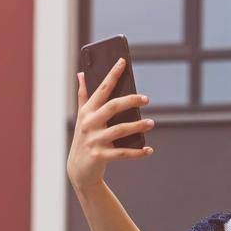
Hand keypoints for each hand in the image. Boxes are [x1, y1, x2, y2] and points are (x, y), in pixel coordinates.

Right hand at [67, 57, 154, 195]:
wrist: (79, 169)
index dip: (112, 74)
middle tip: (146, 98)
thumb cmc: (84, 138)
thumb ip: (83, 95)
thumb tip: (81, 73)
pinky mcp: (100, 156)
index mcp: (86, 111)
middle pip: (112, 107)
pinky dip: (137, 152)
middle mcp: (89, 123)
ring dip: (137, 126)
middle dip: (130, 100)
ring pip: (120, 130)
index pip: (101, 89)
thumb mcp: (82, 117)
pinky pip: (122, 153)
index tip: (123, 61)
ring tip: (151, 123)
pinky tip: (148, 150)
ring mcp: (94, 140)